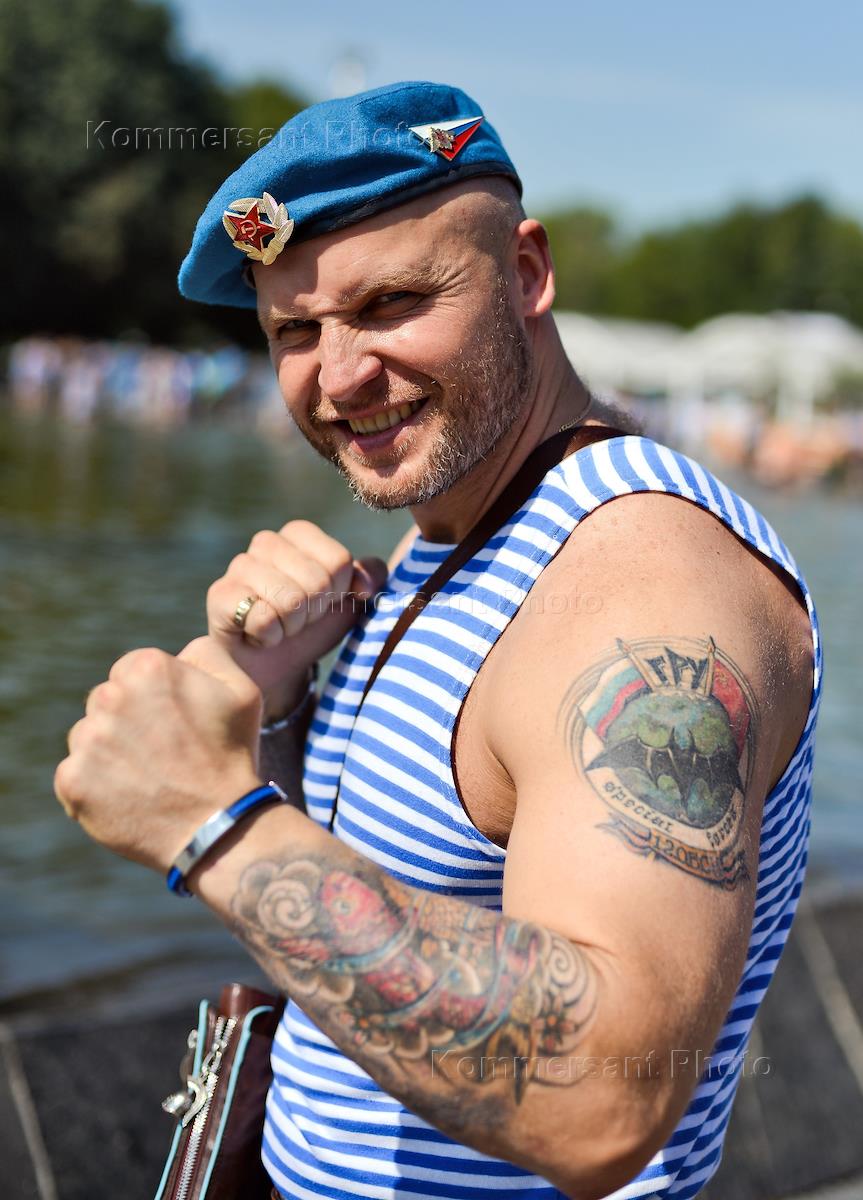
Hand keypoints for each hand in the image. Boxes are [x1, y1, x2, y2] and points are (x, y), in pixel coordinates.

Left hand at [54, 640, 262, 872]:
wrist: (219, 826)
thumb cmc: (232, 756)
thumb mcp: (241, 689)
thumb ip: (207, 654)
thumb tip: (180, 651)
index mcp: (148, 668)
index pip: (132, 670)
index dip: (156, 698)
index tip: (175, 724)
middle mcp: (110, 697)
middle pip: (106, 701)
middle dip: (130, 721)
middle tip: (163, 753)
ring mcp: (87, 740)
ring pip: (88, 737)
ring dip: (110, 752)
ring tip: (148, 778)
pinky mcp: (72, 781)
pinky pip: (75, 775)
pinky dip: (97, 787)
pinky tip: (130, 797)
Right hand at [206, 520, 387, 711]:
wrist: (273, 666)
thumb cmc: (311, 626)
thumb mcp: (350, 600)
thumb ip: (371, 577)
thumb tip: (363, 586)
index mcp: (299, 534)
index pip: (339, 561)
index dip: (338, 592)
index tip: (322, 602)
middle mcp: (266, 541)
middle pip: (317, 581)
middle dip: (314, 611)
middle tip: (298, 618)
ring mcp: (239, 566)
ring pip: (292, 600)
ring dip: (292, 626)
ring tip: (279, 626)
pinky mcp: (220, 595)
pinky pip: (263, 618)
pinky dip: (269, 637)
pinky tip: (258, 635)